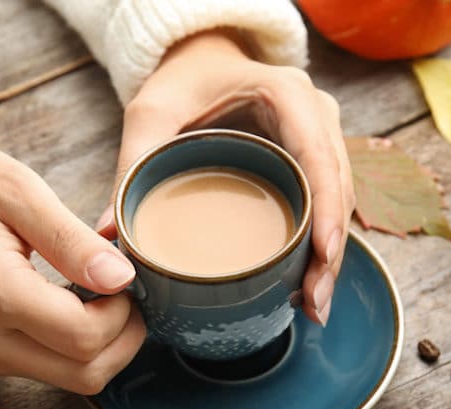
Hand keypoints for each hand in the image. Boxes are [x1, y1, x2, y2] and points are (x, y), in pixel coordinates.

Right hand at [0, 148, 145, 394]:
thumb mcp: (18, 190)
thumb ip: (71, 239)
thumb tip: (121, 278)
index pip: (83, 335)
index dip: (121, 312)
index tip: (123, 276)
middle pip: (85, 373)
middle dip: (123, 336)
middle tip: (125, 292)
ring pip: (75, 380)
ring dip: (107, 346)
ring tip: (103, 297)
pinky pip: (55, 372)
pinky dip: (81, 349)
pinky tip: (78, 308)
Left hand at [97, 30, 354, 325]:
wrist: (202, 61)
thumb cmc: (180, 82)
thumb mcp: (152, 113)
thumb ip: (133, 164)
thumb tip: (113, 234)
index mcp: (287, 95)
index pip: (320, 158)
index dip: (327, 211)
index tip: (320, 259)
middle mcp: (316, 115)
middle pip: (337, 189)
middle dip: (330, 251)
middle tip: (314, 304)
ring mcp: (319, 137)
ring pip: (336, 201)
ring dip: (329, 256)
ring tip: (312, 306)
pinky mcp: (310, 158)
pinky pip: (325, 201)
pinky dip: (319, 243)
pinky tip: (306, 284)